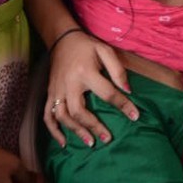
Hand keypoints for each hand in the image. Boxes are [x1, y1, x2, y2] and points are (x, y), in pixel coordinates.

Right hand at [45, 30, 136, 146]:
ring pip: (63, 117)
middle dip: (94, 126)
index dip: (123, 105)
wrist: (62, 39)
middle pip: (79, 111)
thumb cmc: (86, 46)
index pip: (107, 93)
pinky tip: (63, 142)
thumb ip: (117, 70)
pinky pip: (48, 115)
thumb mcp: (105, 51)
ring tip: (91, 142)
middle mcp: (69, 83)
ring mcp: (57, 90)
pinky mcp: (50, 93)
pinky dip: (54, 131)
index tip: (135, 116)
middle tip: (107, 138)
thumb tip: (128, 90)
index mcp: (85, 72)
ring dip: (76, 131)